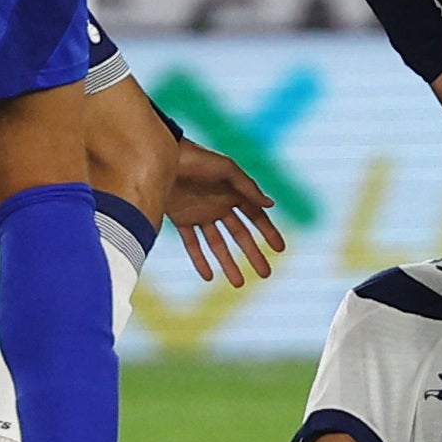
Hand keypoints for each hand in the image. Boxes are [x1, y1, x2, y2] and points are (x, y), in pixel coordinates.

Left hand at [168, 142, 285, 287]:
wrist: (161, 158)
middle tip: (265, 274)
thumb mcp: (226, 169)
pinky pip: (192, 243)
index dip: (268, 232)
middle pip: (240, 235)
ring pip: (218, 244)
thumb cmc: (197, 158)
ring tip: (238, 283)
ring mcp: (200, 214)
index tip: (280, 249)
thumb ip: (248, 188)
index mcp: (233, 192)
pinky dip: (200, 259)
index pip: (256, 216)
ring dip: (228, 263)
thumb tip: (271, 204)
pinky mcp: (181, 219)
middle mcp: (219, 205)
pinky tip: (209, 275)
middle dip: (253, 254)